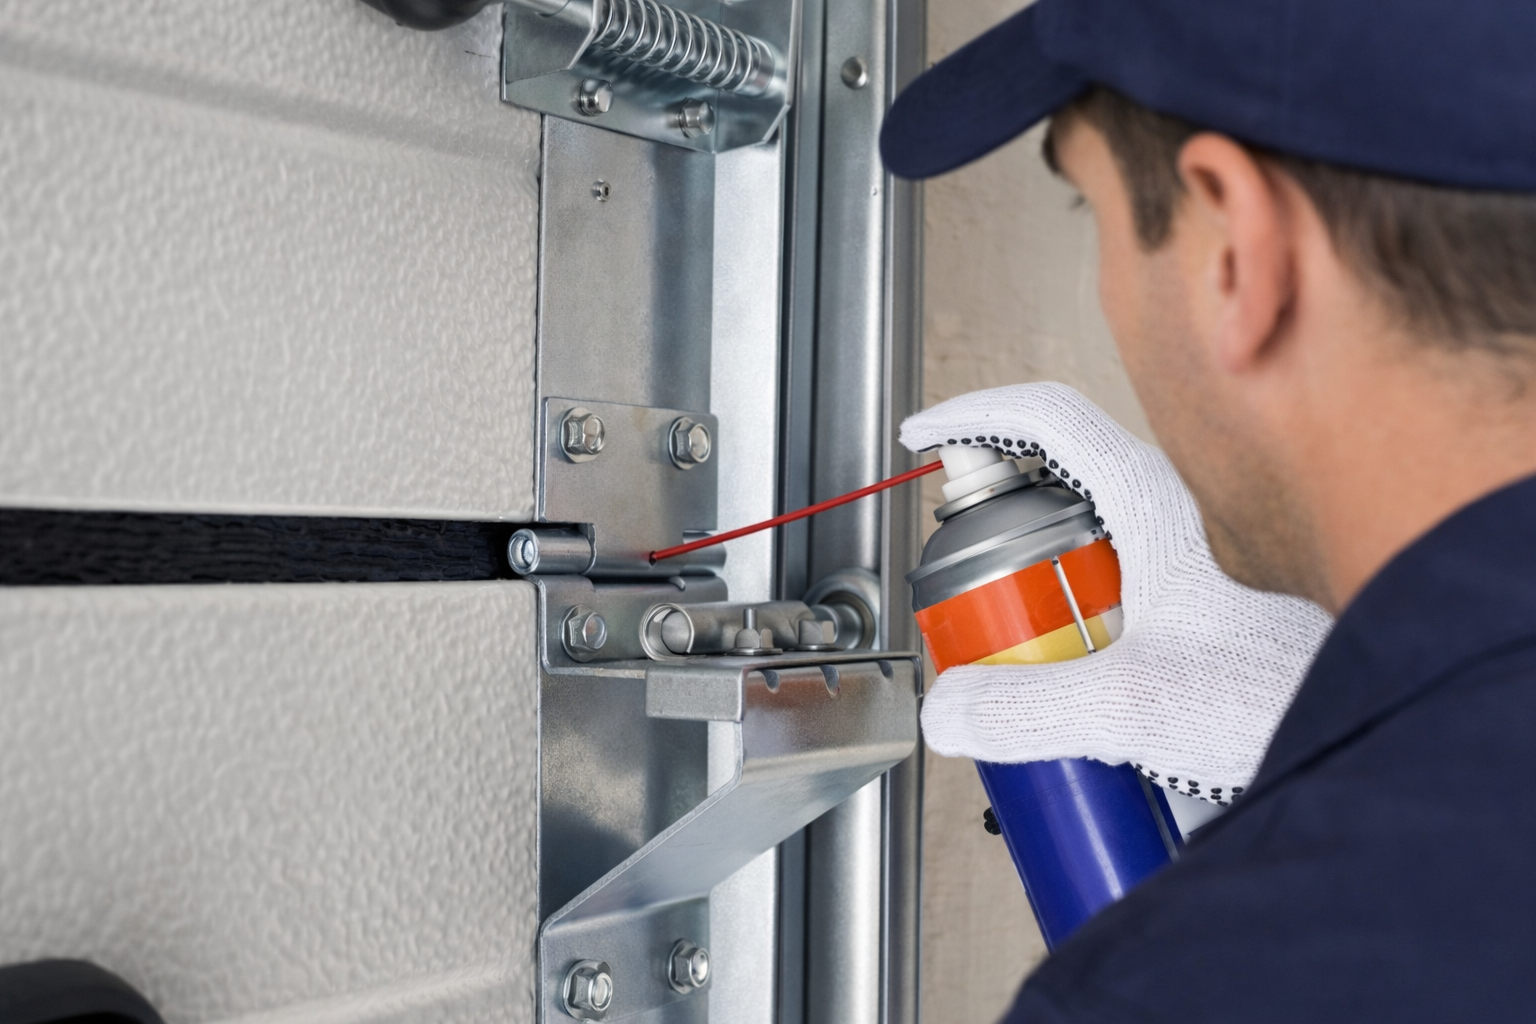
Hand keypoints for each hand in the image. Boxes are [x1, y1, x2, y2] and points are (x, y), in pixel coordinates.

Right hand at [902, 383, 1332, 802]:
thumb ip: (1029, 709)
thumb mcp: (1141, 703)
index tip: (922, 435)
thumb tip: (952, 707)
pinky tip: (1095, 666)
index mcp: (1152, 496)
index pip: (1042, 416)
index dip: (968, 417)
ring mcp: (1201, 538)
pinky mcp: (1218, 582)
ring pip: (1093, 520)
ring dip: (1041, 562)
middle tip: (964, 569)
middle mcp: (1179, 501)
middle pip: (1057, 470)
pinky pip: (1128, 565)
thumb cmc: (1302, 683)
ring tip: (1029, 637)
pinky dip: (1086, 596)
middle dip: (993, 511)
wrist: (1400, 706)